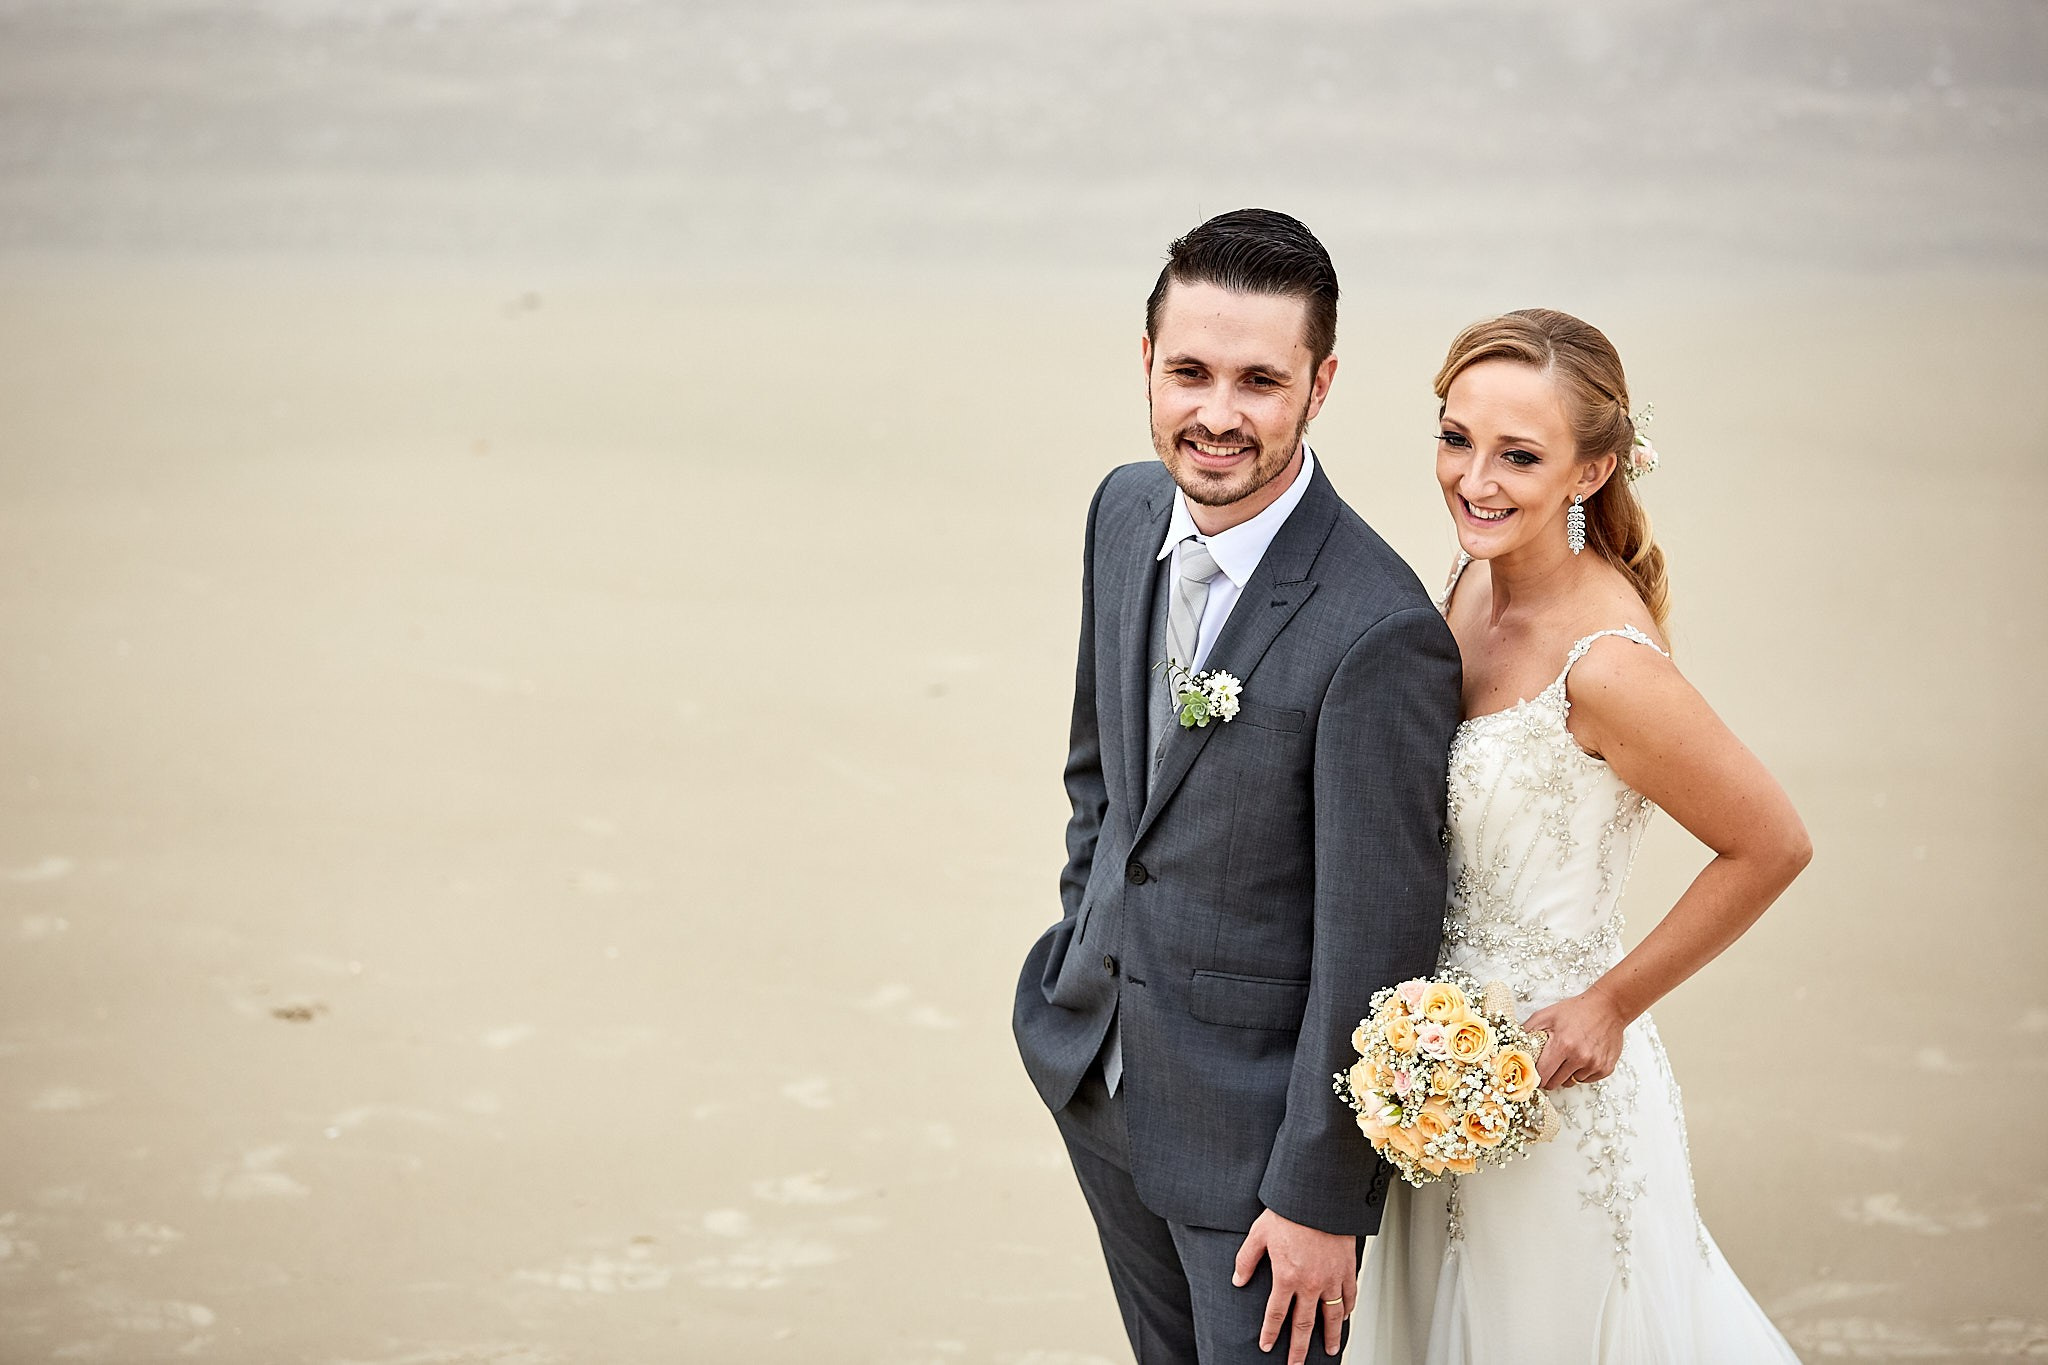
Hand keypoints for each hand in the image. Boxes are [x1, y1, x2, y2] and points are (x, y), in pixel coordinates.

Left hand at [1233, 1208, 1356, 1361]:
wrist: (1320, 1197)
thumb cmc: (1289, 1212)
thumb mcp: (1259, 1233)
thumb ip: (1246, 1259)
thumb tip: (1238, 1280)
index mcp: (1286, 1276)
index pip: (1276, 1314)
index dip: (1270, 1333)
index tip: (1267, 1346)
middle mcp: (1310, 1283)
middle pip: (1304, 1324)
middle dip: (1299, 1349)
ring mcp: (1331, 1278)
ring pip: (1331, 1316)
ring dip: (1330, 1337)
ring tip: (1331, 1351)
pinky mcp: (1347, 1269)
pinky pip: (1349, 1296)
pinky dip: (1347, 1310)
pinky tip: (1344, 1319)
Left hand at [1523, 986, 1627, 1088]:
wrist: (1608, 1007)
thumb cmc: (1576, 1010)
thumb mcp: (1547, 1015)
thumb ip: (1527, 1030)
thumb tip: (1512, 1046)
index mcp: (1563, 1045)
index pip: (1542, 1075)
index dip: (1535, 1077)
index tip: (1532, 1074)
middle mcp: (1580, 1057)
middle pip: (1555, 1083)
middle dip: (1549, 1077)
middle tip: (1548, 1067)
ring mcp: (1594, 1064)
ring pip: (1571, 1082)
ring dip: (1566, 1074)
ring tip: (1568, 1057)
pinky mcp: (1606, 1068)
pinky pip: (1587, 1080)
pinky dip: (1582, 1073)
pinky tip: (1582, 1057)